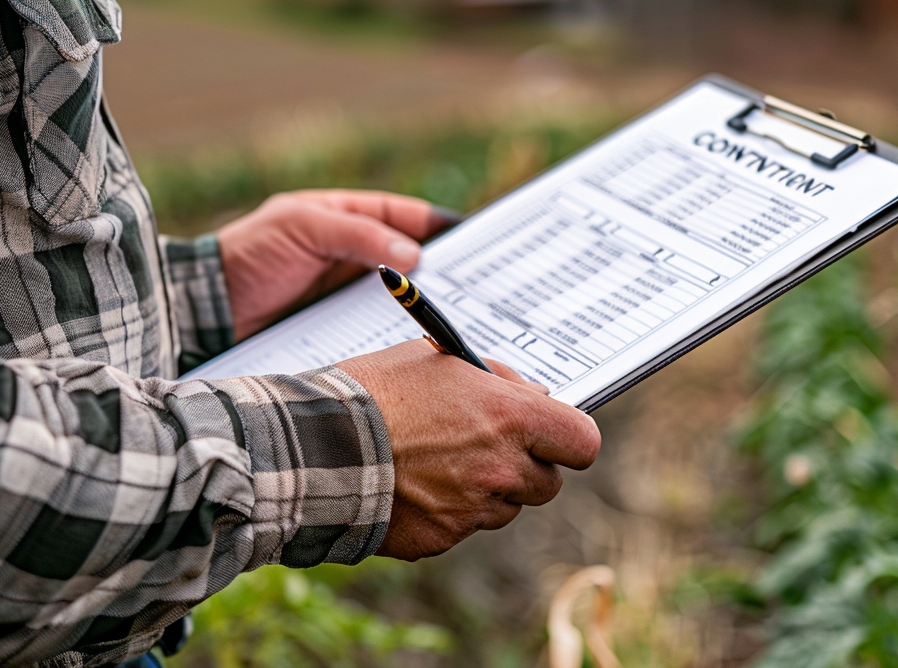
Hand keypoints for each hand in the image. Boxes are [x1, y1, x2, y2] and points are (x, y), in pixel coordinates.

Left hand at [217, 190, 453, 338]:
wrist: (205, 309)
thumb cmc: (250, 254)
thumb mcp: (303, 229)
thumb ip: (358, 236)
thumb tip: (415, 254)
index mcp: (344, 216)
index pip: (403, 214)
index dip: (438, 224)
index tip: (475, 237)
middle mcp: (350, 252)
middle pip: (408, 258)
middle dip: (441, 268)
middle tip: (478, 284)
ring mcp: (344, 290)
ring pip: (397, 295)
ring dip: (423, 305)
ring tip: (459, 318)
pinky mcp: (336, 325)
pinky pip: (376, 326)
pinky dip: (398, 332)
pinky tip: (419, 345)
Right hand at [339, 339, 601, 559]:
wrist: (315, 444)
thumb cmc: (374, 390)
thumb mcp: (438, 359)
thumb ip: (496, 379)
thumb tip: (532, 395)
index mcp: (509, 415)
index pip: (582, 442)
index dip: (569, 439)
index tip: (552, 434)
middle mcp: (500, 467)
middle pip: (548, 483)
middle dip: (526, 467)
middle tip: (490, 448)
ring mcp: (472, 509)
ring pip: (504, 508)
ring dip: (486, 491)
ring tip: (436, 464)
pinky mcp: (441, 540)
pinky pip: (461, 528)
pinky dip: (446, 513)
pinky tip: (410, 486)